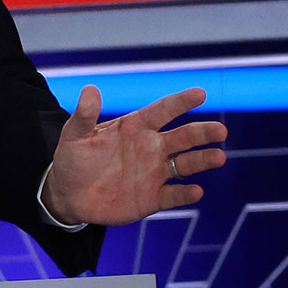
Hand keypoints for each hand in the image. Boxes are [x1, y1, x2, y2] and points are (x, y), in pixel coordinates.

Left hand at [44, 87, 227, 226]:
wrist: (68, 195)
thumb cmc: (74, 159)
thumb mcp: (74, 136)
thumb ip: (84, 115)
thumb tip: (89, 89)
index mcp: (136, 127)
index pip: (163, 110)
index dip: (181, 102)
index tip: (200, 94)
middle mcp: (152, 148)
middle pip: (184, 137)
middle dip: (202, 133)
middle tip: (220, 131)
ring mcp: (155, 173)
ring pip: (186, 164)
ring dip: (203, 161)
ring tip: (218, 157)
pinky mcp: (153, 198)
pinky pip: (174, 195)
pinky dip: (185, 194)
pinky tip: (196, 191)